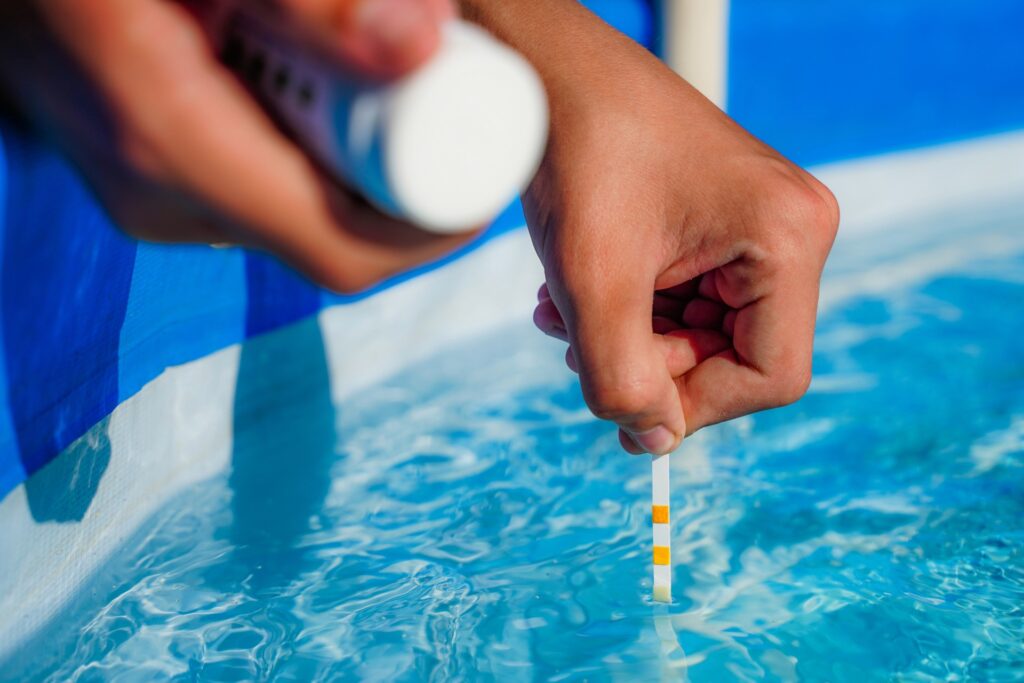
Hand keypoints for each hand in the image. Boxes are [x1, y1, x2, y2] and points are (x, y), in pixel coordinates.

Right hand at [0, 0, 465, 291]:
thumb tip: (424, 44)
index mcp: (172, 145)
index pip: (344, 249)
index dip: (433, 226)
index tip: (490, 166)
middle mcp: (159, 194)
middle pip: (333, 236)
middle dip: (408, 184)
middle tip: (455, 103)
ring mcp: (152, 193)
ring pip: (302, 215)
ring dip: (363, 164)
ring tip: (394, 85)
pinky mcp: (153, 177)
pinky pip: (264, 190)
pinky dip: (314, 151)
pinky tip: (325, 87)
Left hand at [490, 3, 838, 453]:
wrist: (552, 67)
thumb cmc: (578, 151)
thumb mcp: (592, 281)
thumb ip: (621, 378)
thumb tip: (653, 443)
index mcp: (788, 239)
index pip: (772, 375)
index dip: (696, 405)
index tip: (623, 405)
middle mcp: (790, 230)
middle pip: (734, 355)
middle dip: (648, 363)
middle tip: (575, 348)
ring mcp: (756, 223)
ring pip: (701, 330)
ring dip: (628, 337)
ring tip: (560, 311)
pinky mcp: (719, 220)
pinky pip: (685, 294)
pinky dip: (629, 305)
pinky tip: (571, 290)